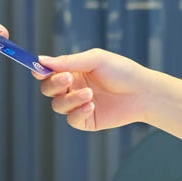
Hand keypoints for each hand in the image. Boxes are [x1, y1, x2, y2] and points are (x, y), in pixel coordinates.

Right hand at [34, 48, 153, 130]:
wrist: (143, 92)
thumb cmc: (121, 71)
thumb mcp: (95, 60)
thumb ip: (68, 61)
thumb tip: (41, 60)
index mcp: (72, 71)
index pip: (48, 72)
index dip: (40, 71)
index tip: (39, 70)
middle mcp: (72, 88)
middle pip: (48, 89)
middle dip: (54, 84)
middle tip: (68, 78)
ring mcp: (78, 105)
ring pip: (58, 106)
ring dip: (70, 99)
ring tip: (90, 94)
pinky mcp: (86, 120)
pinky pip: (72, 119)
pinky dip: (78, 112)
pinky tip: (92, 106)